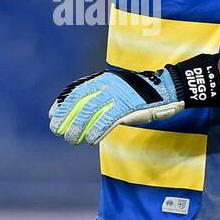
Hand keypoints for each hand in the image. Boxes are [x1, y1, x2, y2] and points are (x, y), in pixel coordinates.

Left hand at [49, 68, 183, 145]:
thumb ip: (101, 95)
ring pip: (90, 112)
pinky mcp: (127, 108)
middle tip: (56, 130)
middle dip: (66, 117)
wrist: (166, 89)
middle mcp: (107, 85)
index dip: (62, 104)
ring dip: (78, 127)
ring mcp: (117, 96)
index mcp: (102, 79)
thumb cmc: (140, 92)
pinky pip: (107, 121)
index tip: (53, 116)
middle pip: (79, 102)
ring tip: (71, 139)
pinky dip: (97, 131)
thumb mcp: (117, 88)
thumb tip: (82, 110)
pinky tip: (90, 140)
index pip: (75, 90)